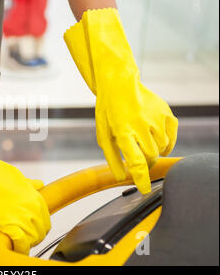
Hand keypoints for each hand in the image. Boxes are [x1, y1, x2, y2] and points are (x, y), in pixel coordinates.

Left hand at [96, 79, 177, 193]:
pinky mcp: (166, 113)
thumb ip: (112, 157)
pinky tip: (154, 139)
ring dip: (154, 151)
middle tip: (140, 160)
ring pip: (162, 148)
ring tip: (142, 142)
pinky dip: (165, 143)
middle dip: (146, 164)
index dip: (141, 177)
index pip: (135, 161)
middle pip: (151, 156)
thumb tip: (121, 178)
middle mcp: (141, 125)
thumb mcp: (104, 134)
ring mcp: (156, 118)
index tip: (143, 190)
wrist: (119, 84)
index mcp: (122, 131)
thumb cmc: (109, 112)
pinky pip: (171, 138)